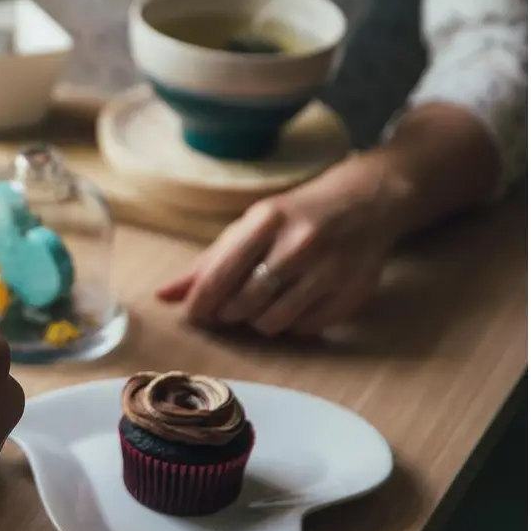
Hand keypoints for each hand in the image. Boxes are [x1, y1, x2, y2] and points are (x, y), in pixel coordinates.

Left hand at [156, 161, 411, 336]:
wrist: (367, 202)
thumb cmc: (296, 216)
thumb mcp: (251, 226)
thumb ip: (208, 263)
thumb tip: (163, 296)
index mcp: (267, 220)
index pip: (220, 275)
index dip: (200, 303)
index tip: (194, 314)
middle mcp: (300, 244)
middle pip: (244, 303)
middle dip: (229, 312)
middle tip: (231, 306)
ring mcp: (330, 270)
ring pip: (273, 322)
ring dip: (259, 321)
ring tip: (263, 303)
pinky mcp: (352, 294)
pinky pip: (305, 328)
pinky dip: (292, 324)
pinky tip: (295, 303)